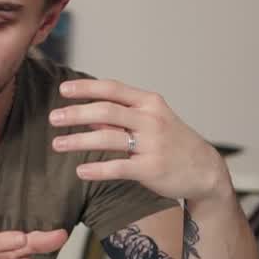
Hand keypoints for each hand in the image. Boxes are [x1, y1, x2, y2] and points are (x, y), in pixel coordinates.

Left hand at [49, 79, 229, 200]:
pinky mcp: (151, 168)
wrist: (205, 169)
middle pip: (106, 110)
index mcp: (149, 103)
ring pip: (108, 138)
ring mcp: (152, 144)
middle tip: (53, 118)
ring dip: (78, 140)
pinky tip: (80, 170)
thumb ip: (119, 118)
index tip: (63, 90)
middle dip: (76, 113)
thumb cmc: (173, 142)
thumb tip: (87, 116)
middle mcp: (151, 120)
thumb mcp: (150, 122)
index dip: (86, 88)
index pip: (112, 89)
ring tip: (57, 144)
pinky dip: (97, 169)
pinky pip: (118, 167)